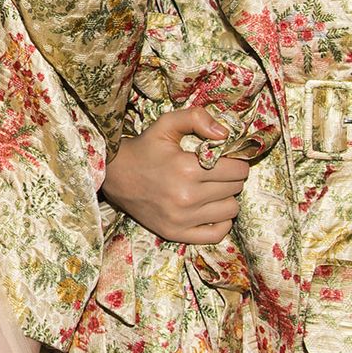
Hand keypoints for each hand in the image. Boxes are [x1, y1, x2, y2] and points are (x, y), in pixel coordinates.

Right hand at [101, 106, 248, 244]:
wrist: (114, 175)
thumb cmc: (144, 148)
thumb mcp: (166, 124)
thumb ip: (196, 118)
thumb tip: (225, 134)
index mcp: (187, 168)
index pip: (237, 170)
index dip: (236, 162)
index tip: (227, 159)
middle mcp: (186, 196)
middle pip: (235, 188)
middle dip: (231, 178)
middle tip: (217, 172)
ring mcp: (182, 218)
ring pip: (230, 210)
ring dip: (226, 198)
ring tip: (212, 190)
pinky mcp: (175, 233)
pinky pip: (216, 234)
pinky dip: (220, 222)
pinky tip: (211, 210)